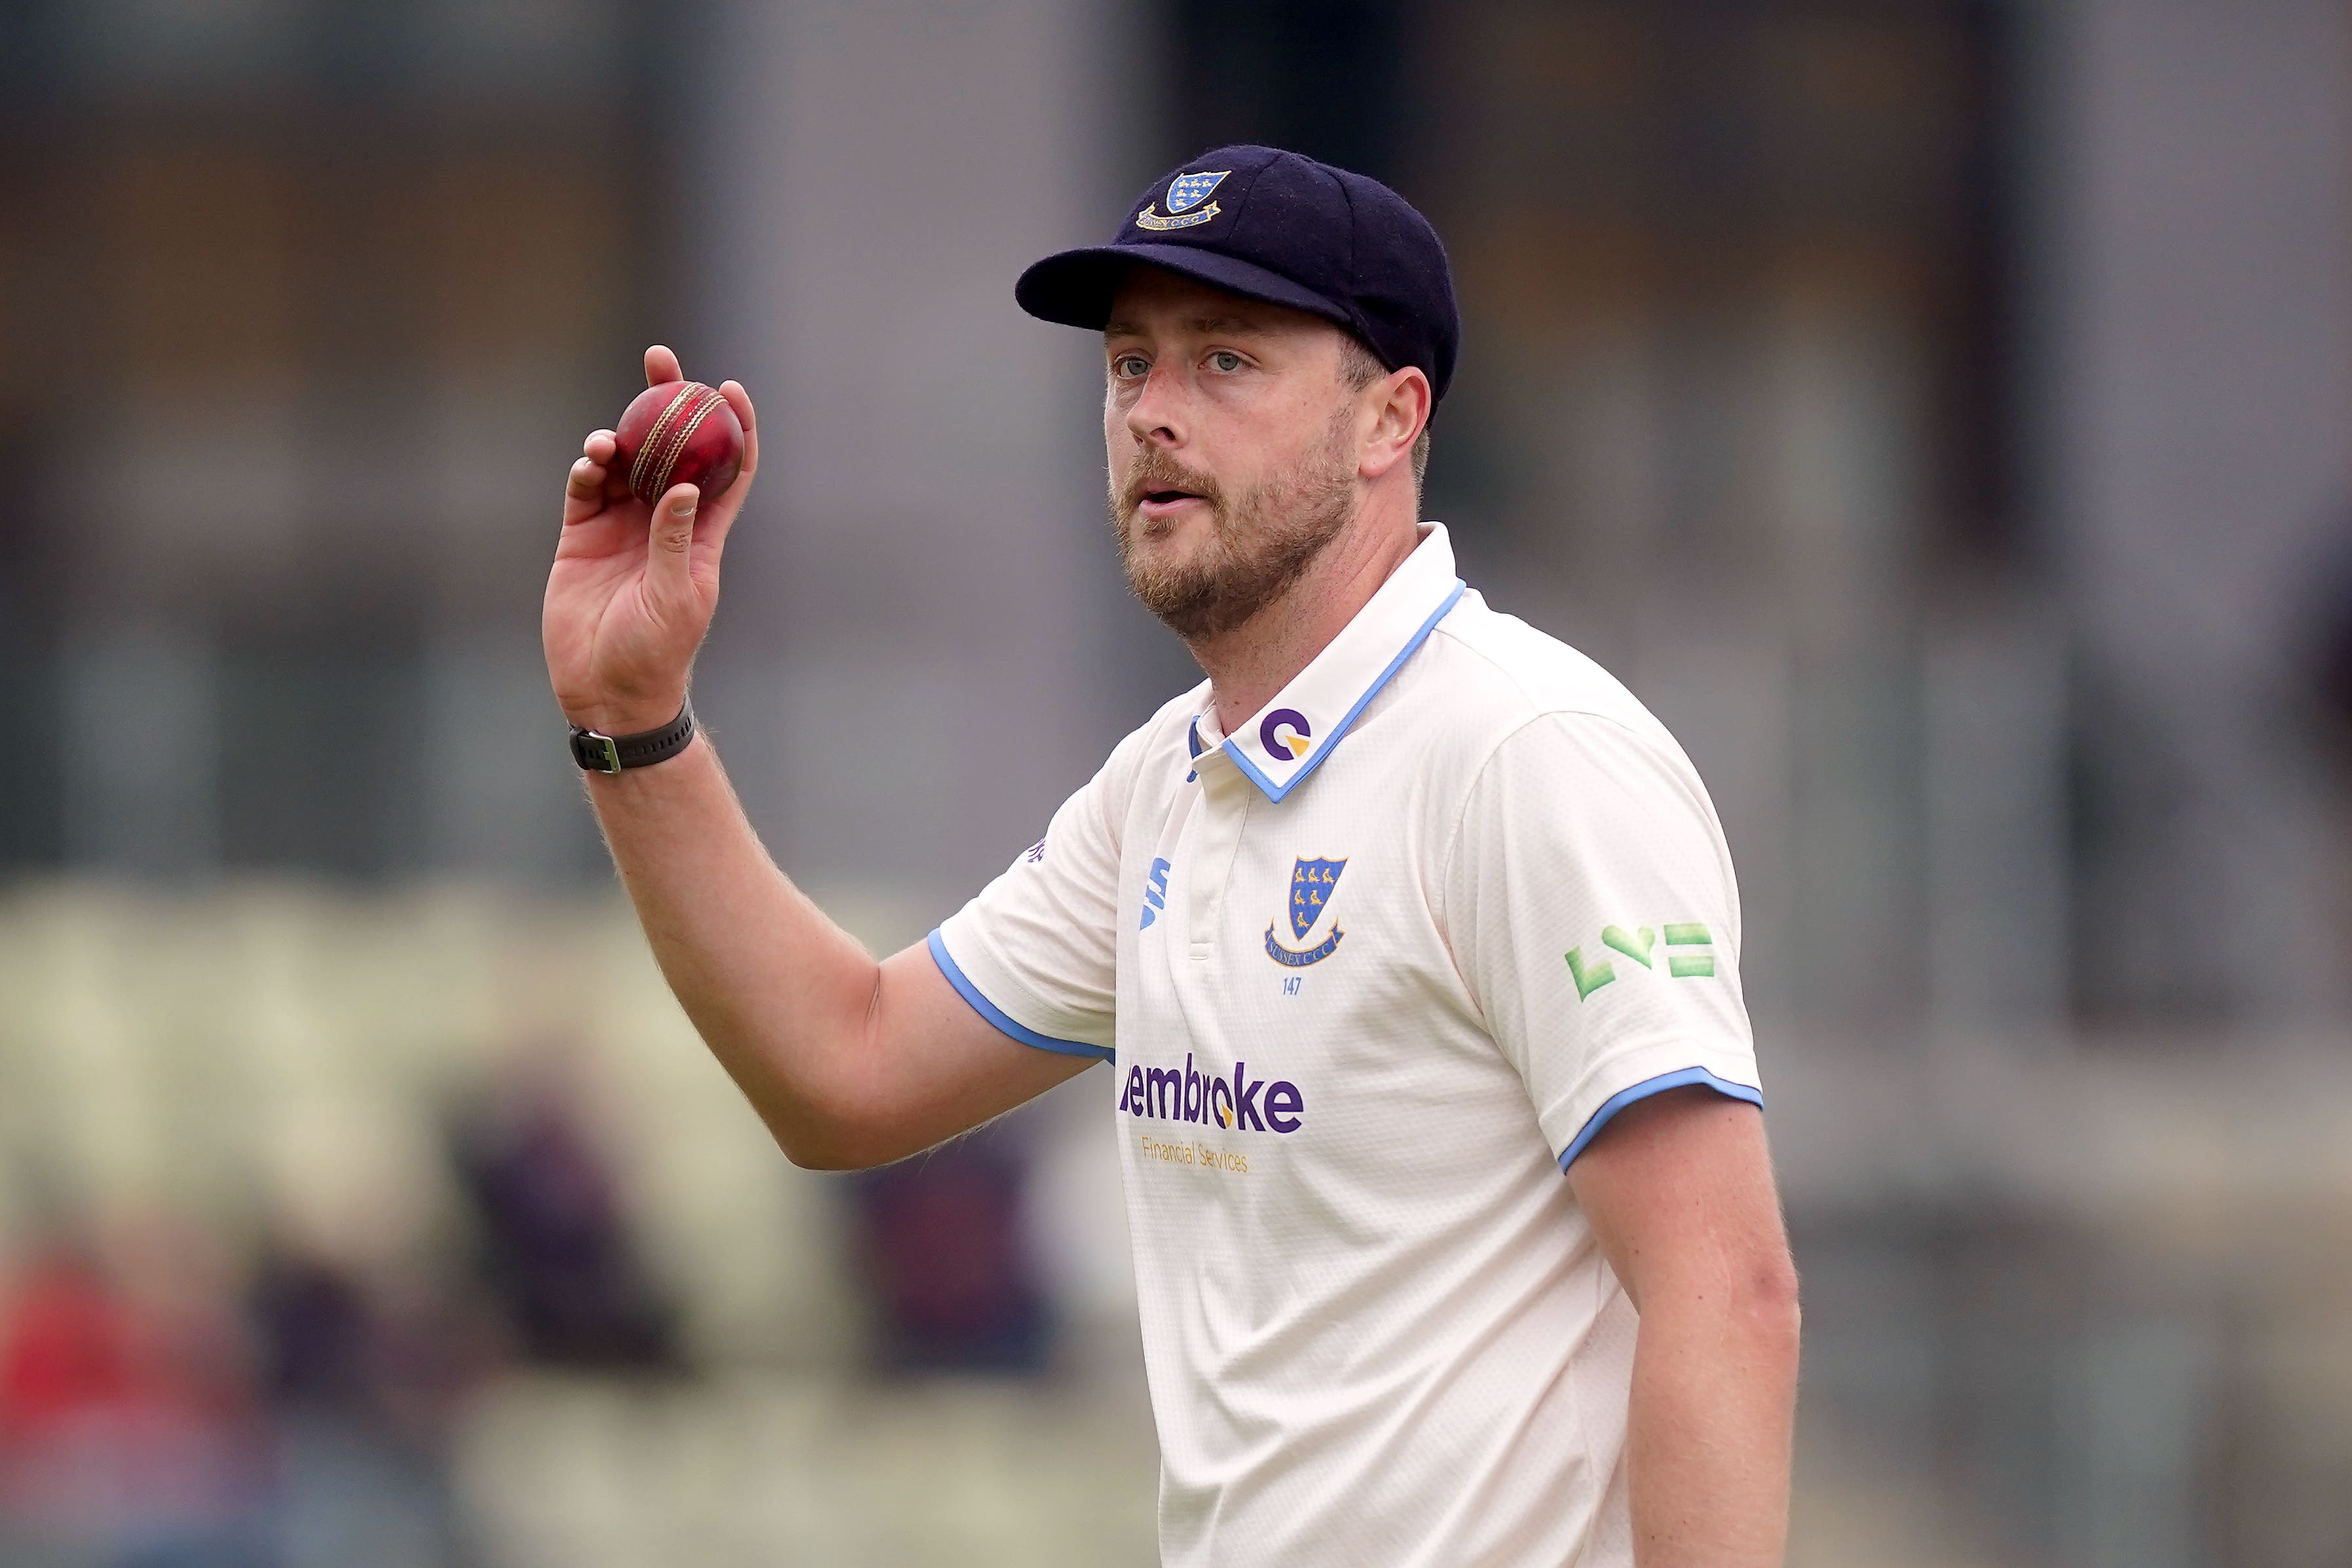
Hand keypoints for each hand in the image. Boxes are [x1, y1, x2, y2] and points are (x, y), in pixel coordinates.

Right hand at [544, 346, 759, 735]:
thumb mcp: (676, 597)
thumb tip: (681, 486)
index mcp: (701, 533)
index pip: (726, 469)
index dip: (733, 427)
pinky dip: (587, 468)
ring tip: (610, 441)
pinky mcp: (582, 536)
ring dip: (619, 438)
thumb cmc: (657, 652)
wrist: (609, 688)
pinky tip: (590, 463)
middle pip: (670, 448)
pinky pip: (586, 489)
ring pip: (625, 462)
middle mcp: (663, 520)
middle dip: (666, 402)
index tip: (728, 388)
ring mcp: (622, 526)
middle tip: (660, 360)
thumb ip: (674, 540)